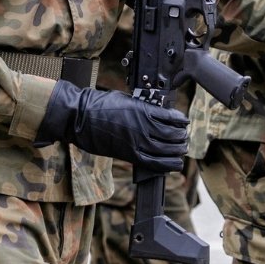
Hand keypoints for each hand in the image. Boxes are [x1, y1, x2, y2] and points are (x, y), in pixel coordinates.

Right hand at [39, 82, 188, 171]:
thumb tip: (157, 112)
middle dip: (181, 136)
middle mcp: (143, 128)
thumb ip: (143, 107)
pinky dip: (168, 164)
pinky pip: (155, 163)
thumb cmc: (100, 105)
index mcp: (143, 111)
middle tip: (183, 136)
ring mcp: (137, 143)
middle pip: (172, 135)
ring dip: (177, 150)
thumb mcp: (126, 99)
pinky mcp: (130, 155)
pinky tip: (175, 163)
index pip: (172, 118)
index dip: (181, 121)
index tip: (183, 121)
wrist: (81, 118)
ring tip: (180, 149)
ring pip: (167, 150)